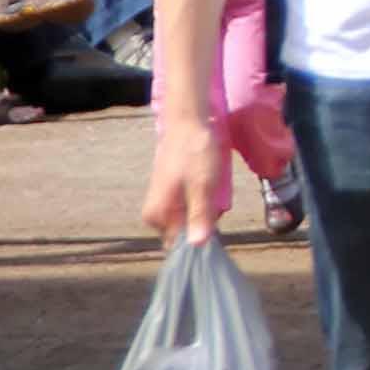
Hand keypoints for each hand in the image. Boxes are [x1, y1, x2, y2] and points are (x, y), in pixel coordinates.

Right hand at [139, 112, 221, 243]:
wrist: (187, 123)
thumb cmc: (195, 153)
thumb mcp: (203, 186)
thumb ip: (199, 215)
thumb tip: (197, 246)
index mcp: (157, 216)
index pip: (178, 245)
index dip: (200, 238)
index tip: (214, 223)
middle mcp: (155, 214)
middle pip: (185, 232)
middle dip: (204, 222)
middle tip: (214, 199)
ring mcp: (163, 203)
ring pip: (189, 219)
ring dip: (205, 210)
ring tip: (211, 189)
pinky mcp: (170, 194)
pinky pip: (189, 207)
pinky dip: (202, 201)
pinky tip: (208, 186)